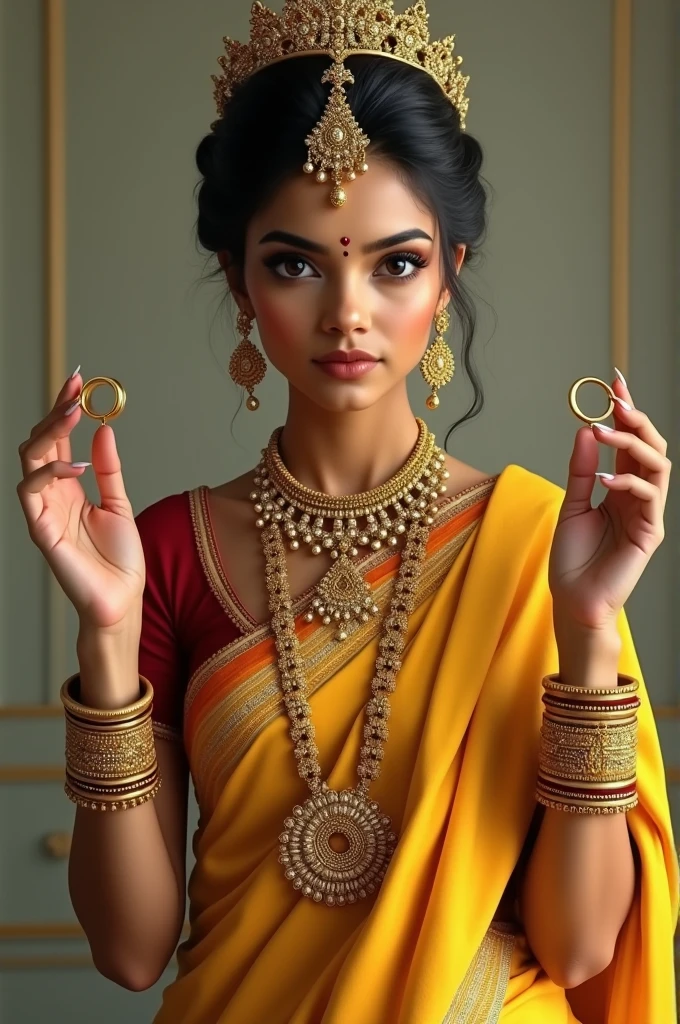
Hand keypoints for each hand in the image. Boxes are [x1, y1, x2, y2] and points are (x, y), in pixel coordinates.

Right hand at [16, 370, 144, 631]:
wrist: (122, 600)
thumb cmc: (119, 560)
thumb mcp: (119, 504)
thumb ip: (109, 469)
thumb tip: (104, 430)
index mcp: (69, 487)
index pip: (59, 439)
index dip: (64, 409)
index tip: (78, 380)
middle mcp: (51, 495)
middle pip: (38, 443)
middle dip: (53, 412)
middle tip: (74, 390)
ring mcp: (43, 512)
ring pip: (28, 461)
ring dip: (48, 433)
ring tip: (73, 413)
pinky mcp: (41, 531)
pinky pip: (30, 493)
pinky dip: (49, 472)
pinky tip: (75, 464)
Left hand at [548, 373, 670, 634]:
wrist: (573, 600)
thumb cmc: (572, 558)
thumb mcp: (571, 504)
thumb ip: (580, 469)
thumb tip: (585, 428)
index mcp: (620, 486)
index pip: (630, 442)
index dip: (627, 412)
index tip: (615, 382)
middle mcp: (638, 496)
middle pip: (651, 446)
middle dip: (636, 419)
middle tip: (616, 399)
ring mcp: (648, 513)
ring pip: (657, 465)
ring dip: (631, 443)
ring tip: (602, 432)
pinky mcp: (650, 532)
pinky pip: (649, 497)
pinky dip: (628, 481)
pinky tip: (603, 477)